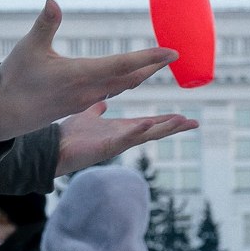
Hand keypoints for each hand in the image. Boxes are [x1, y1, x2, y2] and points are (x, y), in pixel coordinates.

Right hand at [0, 1, 181, 141]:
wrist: (1, 114)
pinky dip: (125, 82)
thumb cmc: (14, 78)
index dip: (149, 57)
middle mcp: (88, 89)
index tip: (172, 52)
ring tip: (158, 64)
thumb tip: (52, 1)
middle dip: (152, 66)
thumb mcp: (28, 48)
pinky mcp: (78, 104)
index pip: (123, 65)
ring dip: (141, 75)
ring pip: (121, 87)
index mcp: (80, 75)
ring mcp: (84, 99)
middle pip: (129, 78)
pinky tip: (130, 79)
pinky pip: (110, 92)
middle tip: (174, 55)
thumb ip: (45, 24)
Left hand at [54, 102, 197, 175]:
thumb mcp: (89, 116)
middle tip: (194, 123)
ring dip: (164, 129)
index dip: (166, 121)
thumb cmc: (72, 135)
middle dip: (174, 128)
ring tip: (181, 121)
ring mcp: (117, 143)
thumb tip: (102, 102)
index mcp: (122, 129)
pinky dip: (138, 131)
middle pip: (155, 131)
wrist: (55, 148)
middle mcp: (123, 137)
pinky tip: (149, 124)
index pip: (150, 123)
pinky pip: (126, 138)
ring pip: (146, 135)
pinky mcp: (107, 147)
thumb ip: (97, 109)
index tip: (184, 117)